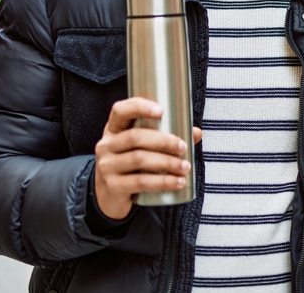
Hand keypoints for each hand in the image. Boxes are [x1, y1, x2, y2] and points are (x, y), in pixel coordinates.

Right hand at [94, 97, 202, 219]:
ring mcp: (107, 166)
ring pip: (139, 159)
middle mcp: (106, 145)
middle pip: (135, 137)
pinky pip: (140, 182)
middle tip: (183, 147)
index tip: (161, 110)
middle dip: (163, 141)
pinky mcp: (113, 187)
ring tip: (185, 167)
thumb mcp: (141, 148)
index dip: (139, 107)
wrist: (109, 197)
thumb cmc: (130, 166)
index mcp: (114, 130)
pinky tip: (177, 182)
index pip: (120, 111)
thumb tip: (196, 132)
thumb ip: (166, 138)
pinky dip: (162, 182)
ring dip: (167, 162)